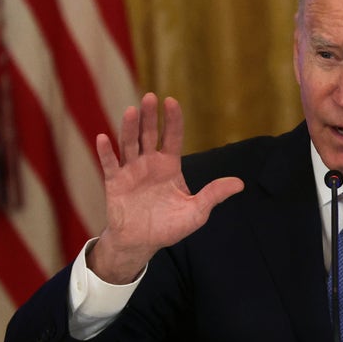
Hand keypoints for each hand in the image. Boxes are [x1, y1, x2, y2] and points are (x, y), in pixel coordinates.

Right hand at [88, 93, 243, 283]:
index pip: (172, 137)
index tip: (172, 101)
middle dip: (150, 117)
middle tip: (150, 97)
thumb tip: (240, 184)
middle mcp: (149, 163)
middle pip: (149, 134)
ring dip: (128, 128)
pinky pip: (110, 164)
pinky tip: (102, 137)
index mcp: (169, 166)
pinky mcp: (115, 183)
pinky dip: (106, 151)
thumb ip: (213, 195)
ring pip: (129, 144)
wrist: (142, 243)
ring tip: (130, 111)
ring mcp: (131, 171)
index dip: (172, 120)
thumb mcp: (196, 212)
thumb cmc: (169, 226)